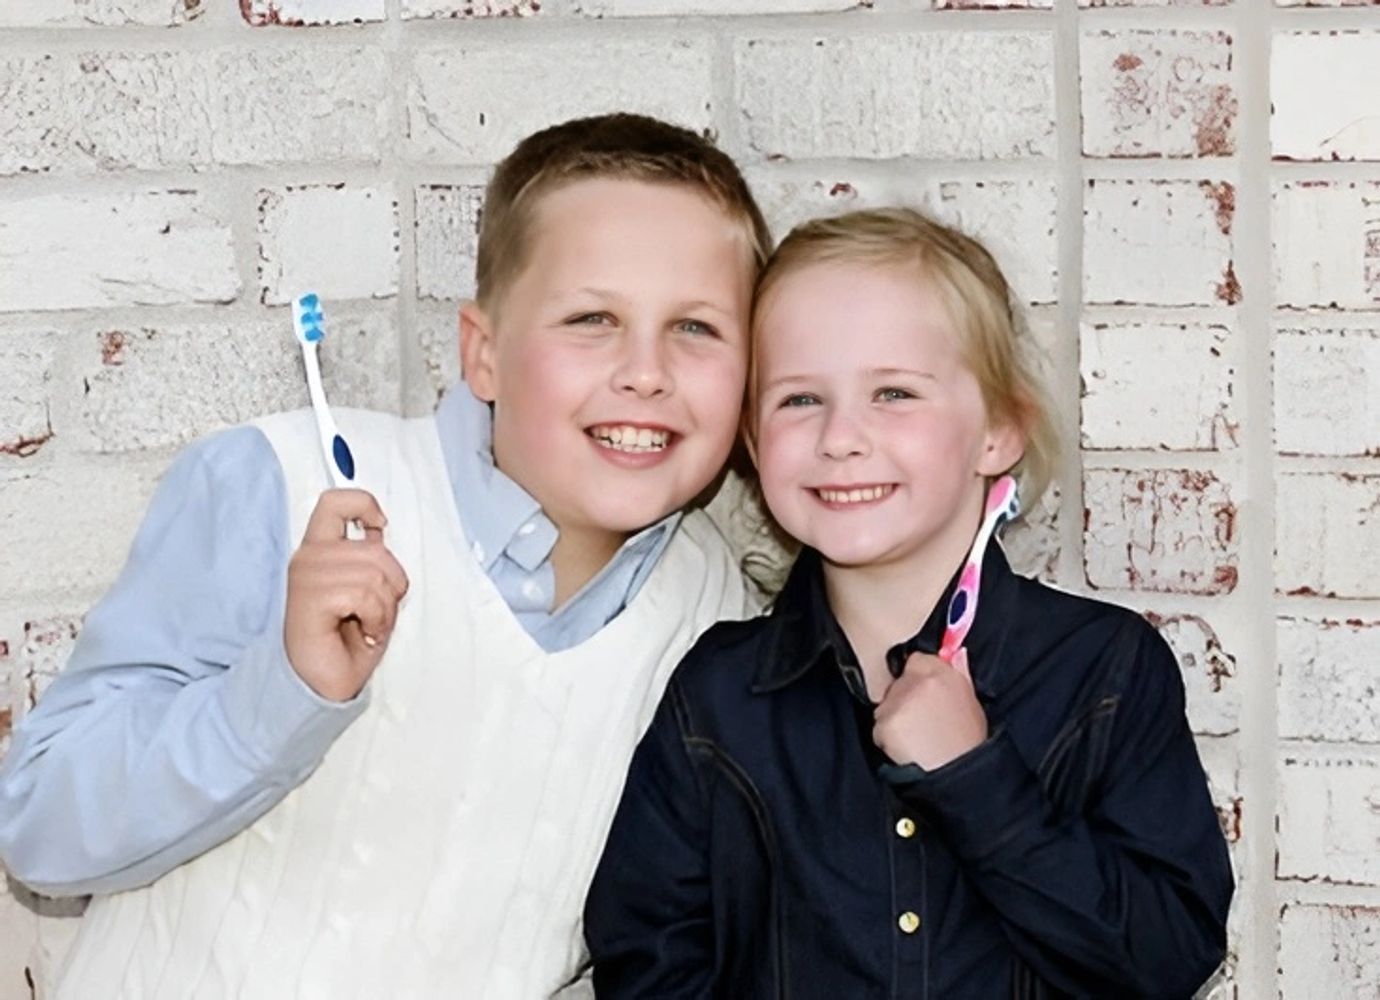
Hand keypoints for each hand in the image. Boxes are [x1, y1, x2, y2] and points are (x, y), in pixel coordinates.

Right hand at [284, 489, 408, 701]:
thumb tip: (380, 533)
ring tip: (369, 625)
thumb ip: (370, 560)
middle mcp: (309, 558)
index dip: (364, 504)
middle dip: (392, 585)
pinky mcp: (310, 598)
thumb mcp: (368, 591)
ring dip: (385, 608)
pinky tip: (364, 633)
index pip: (335, 502)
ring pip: (375, 574)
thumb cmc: (345, 641)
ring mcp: (307, 577)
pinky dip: (376, 619)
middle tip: (377, 612)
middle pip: (376, 549)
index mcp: (320, 550)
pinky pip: (364, 595)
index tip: (380, 526)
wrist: (324, 683)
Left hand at [872, 648, 987, 770]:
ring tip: (916, 738)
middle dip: (902, 700)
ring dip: (894, 719)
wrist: (959, 775)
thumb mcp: (973, 703)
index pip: (915, 660)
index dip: (916, 679)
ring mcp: (899, 702)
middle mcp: (918, 681)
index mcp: (941, 672)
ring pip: (885, 706)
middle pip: (896, 684)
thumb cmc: (968, 742)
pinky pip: (878, 728)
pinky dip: (887, 739)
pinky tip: (906, 748)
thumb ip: (961, 673)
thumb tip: (957, 652)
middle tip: (920, 722)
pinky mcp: (886, 723)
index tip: (923, 696)